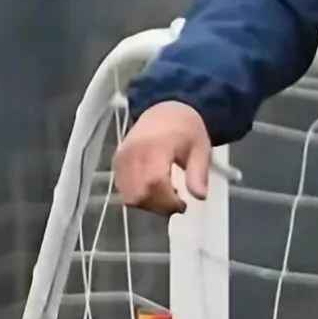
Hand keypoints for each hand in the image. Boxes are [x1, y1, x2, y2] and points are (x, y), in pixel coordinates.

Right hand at [113, 102, 213, 216]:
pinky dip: (138, 197)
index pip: (154, 182)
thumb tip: (200, 196)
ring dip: (148, 204)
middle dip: (159, 206)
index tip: (182, 205)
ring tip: (167, 197)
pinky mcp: (116, 163)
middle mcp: (133, 153)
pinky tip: (154, 191)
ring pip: (129, 196)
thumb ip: (199, 173)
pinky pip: (123, 190)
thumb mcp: (201, 149)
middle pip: (138, 193)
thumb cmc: (185, 129)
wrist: (165, 112)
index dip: (167, 201)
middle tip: (176, 204)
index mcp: (155, 146)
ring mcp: (121, 158)